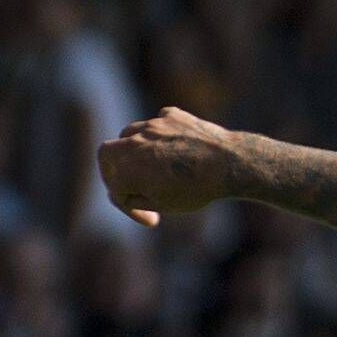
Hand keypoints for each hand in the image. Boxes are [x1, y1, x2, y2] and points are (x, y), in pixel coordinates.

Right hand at [98, 106, 248, 226]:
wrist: (229, 163)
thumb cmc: (195, 189)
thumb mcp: (161, 204)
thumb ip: (135, 197)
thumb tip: (124, 191)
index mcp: (125, 167)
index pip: (114, 188)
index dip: (129, 208)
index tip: (152, 221)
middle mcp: (133, 141)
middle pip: (107, 153)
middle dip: (114, 172)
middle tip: (128, 184)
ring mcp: (152, 125)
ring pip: (129, 134)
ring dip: (135, 152)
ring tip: (153, 169)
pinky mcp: (172, 116)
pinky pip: (157, 125)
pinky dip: (160, 138)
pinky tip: (175, 151)